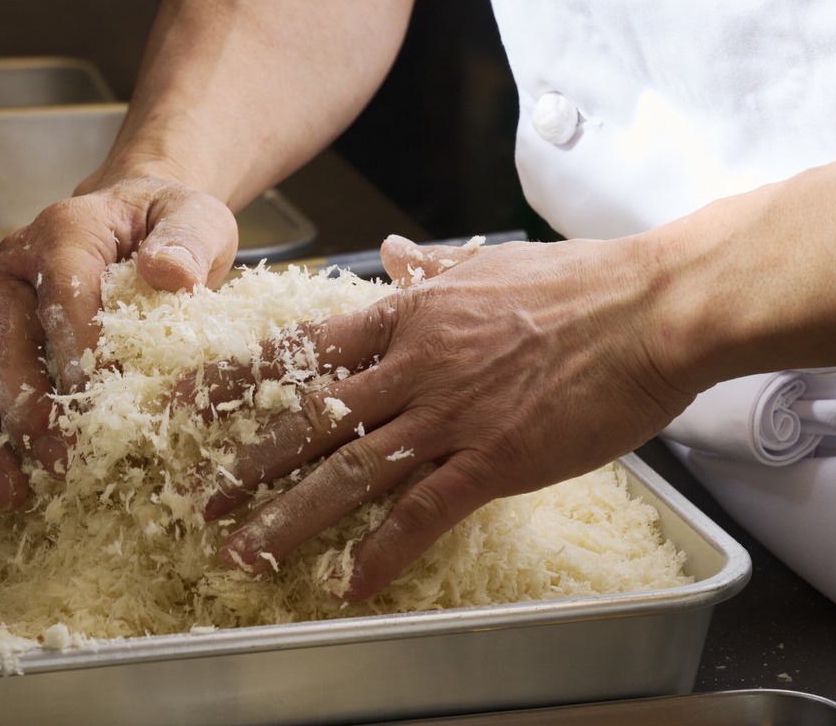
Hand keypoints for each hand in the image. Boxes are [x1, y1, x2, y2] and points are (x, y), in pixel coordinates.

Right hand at [0, 177, 238, 510]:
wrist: (136, 214)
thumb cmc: (166, 222)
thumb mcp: (194, 219)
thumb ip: (186, 241)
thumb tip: (169, 272)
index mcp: (67, 233)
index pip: (64, 291)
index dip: (76, 348)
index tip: (96, 403)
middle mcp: (16, 268)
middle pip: (2, 338)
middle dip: (25, 406)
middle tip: (56, 462)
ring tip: (5, 490)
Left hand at [210, 234, 698, 599]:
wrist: (649, 308)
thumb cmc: (580, 283)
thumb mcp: (491, 264)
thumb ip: (432, 266)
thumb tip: (392, 251)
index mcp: (411, 315)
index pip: (302, 349)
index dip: (237, 379)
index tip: (185, 403)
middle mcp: (415, 364)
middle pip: (309, 416)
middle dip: (244, 460)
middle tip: (195, 496)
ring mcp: (451, 412)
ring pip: (350, 469)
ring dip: (290, 516)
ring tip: (243, 552)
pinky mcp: (494, 457)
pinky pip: (424, 511)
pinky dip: (383, 551)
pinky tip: (352, 584)